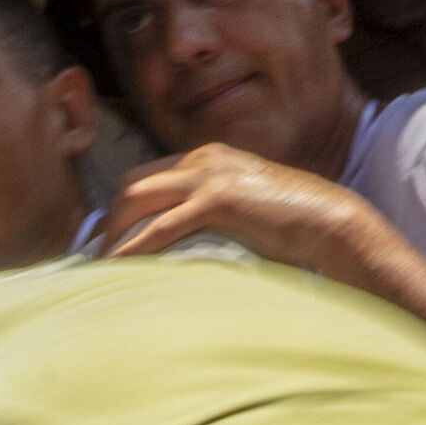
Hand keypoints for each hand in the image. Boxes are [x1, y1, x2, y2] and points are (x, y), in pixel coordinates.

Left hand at [102, 143, 386, 279]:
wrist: (331, 221)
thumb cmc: (295, 222)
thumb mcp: (249, 205)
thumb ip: (218, 210)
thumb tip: (189, 238)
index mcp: (211, 157)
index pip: (147, 176)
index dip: (121, 209)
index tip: (106, 239)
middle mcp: (205, 158)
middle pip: (132, 184)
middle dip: (108, 220)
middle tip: (94, 255)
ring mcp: (211, 175)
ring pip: (137, 199)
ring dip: (112, 234)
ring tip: (101, 266)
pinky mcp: (219, 199)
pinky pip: (160, 226)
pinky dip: (134, 248)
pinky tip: (119, 267)